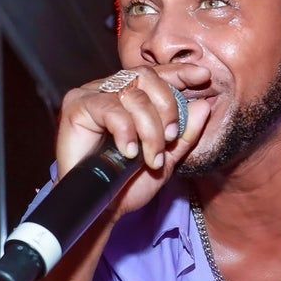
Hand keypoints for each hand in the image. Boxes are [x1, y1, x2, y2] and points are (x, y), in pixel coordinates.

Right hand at [57, 64, 210, 220]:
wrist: (102, 208)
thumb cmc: (128, 184)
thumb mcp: (166, 158)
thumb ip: (185, 133)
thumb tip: (204, 105)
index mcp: (131, 97)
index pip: (157, 75)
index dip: (180, 72)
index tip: (203, 75)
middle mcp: (111, 90)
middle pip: (147, 78)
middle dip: (167, 108)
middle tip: (170, 138)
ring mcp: (92, 95)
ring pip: (133, 95)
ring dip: (149, 129)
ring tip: (150, 157)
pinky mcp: (77, 106)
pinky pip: (110, 108)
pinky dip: (126, 131)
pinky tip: (129, 152)